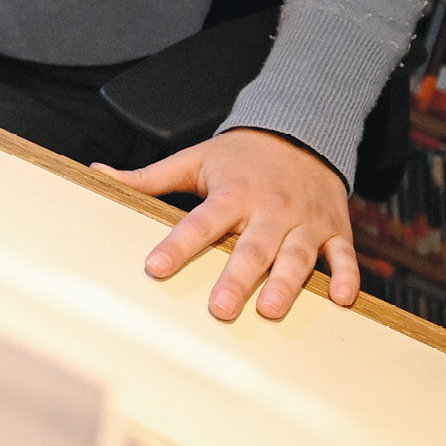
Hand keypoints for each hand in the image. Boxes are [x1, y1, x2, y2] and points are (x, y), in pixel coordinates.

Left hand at [94, 128, 358, 321]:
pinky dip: (347, 277)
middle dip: (236, 278)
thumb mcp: (194, 160)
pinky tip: (343, 301)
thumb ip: (148, 177)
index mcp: (232, 193)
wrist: (302, 133)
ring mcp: (305, 220)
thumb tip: (98, 174)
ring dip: (286, 284)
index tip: (155, 268)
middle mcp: (270, 208)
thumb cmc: (241, 157)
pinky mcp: (335, 229)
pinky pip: (344, 256)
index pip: (200, 222)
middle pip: (251, 247)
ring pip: (297, 255)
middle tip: (220, 310)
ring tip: (270, 311)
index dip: (178, 245)